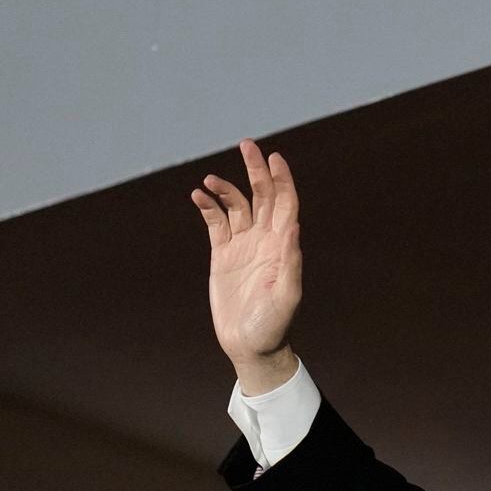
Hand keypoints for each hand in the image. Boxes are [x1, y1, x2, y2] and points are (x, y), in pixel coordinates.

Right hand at [192, 137, 303, 390]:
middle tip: (246, 145)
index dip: (282, 179)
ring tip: (210, 181)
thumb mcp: (286, 295)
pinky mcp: (223, 254)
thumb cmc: (273, 324)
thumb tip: (293, 226)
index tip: (273, 157)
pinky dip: (208, 207)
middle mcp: (265, 239)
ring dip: (225, 188)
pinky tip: (198, 196)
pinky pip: (215, 222)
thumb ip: (290, 261)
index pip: (285, 203)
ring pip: (236, 205)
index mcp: (283, 245)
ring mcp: (243, 245)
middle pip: (262, 195)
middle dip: (255, 170)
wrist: (250, 345)